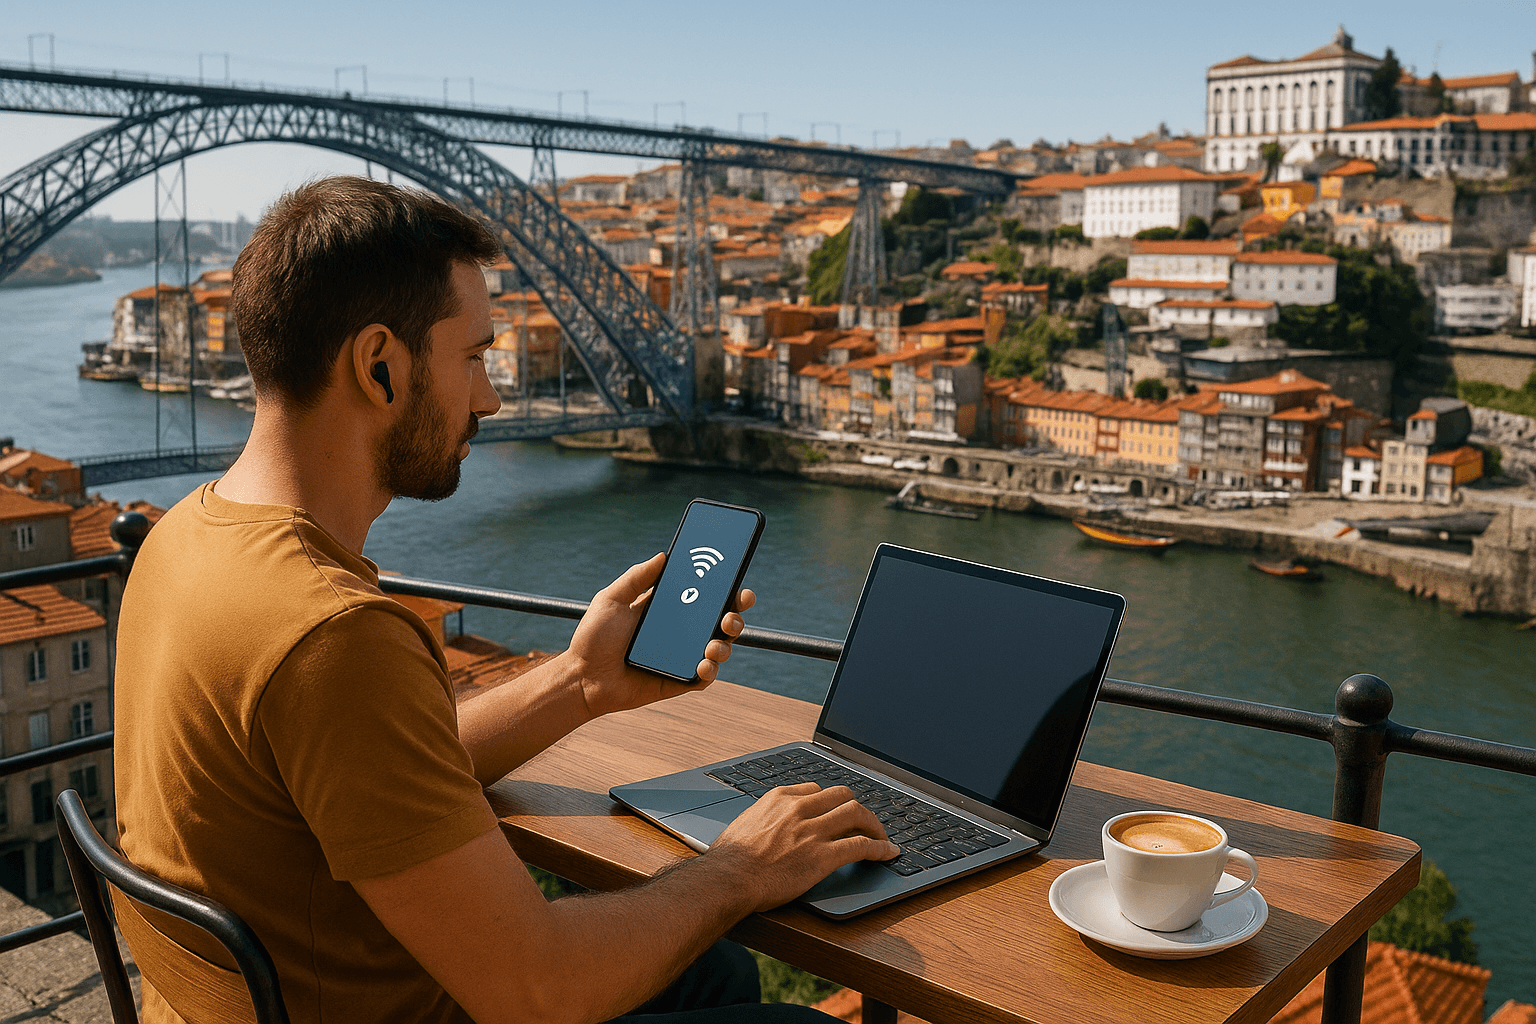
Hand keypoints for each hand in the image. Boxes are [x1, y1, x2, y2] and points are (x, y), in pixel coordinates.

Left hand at [566, 553, 755, 718]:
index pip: (704, 596)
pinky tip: (703, 663)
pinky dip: (710, 670)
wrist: (581, 678)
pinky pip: (704, 678)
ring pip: (719, 649)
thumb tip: (663, 555)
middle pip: (720, 621)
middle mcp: (680, 633)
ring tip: (713, 643)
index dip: (724, 588)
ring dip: (725, 644)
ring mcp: (681, 657)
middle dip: (735, 615)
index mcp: (668, 611)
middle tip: (732, 613)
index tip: (736, 579)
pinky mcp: (678, 682)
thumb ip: (636, 577)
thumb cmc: (593, 639)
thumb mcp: (611, 599)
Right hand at [705, 783, 898, 912]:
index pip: (818, 789)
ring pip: (857, 814)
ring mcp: (813, 831)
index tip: (836, 812)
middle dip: (858, 808)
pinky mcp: (824, 856)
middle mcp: (800, 809)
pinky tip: (888, 853)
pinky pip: (862, 845)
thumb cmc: (730, 859)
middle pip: (843, 796)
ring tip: (881, 837)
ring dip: (874, 825)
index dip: (832, 802)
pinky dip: (880, 848)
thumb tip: (770, 826)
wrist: (728, 879)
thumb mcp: (746, 823)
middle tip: (865, 822)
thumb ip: (765, 819)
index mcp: (780, 798)